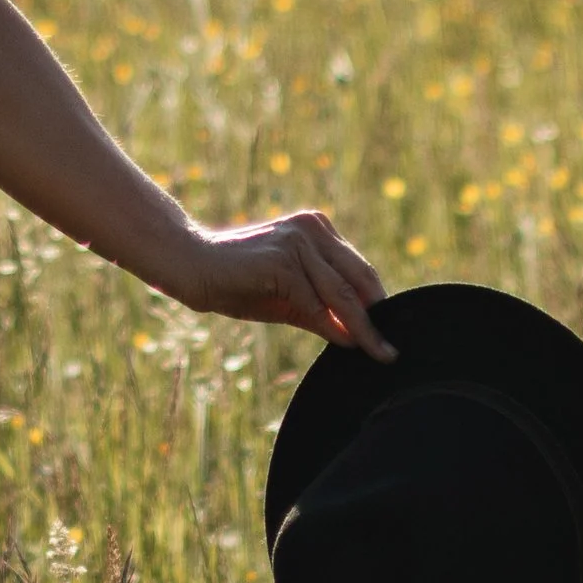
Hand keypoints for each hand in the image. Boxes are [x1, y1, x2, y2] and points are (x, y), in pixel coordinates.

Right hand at [164, 209, 394, 359]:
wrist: (190, 265)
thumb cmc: (237, 282)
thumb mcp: (288, 298)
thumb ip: (321, 310)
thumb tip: (356, 337)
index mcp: (316, 229)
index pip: (358, 270)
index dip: (375, 303)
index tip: (389, 333)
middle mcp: (312, 228)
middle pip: (357, 279)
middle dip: (377, 317)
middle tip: (392, 351)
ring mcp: (297, 242)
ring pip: (341, 293)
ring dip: (364, 327)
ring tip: (380, 353)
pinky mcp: (282, 261)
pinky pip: (314, 302)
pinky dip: (332, 326)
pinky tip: (347, 344)